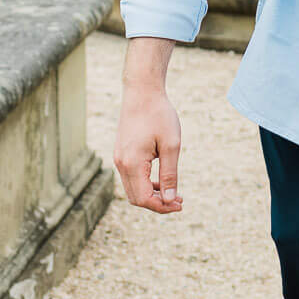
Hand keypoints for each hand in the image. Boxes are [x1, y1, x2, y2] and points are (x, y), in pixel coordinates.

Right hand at [113, 87, 184, 214]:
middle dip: (157, 203)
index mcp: (132, 163)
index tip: (180, 204)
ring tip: (174, 193)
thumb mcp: (171, 145)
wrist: (142, 91)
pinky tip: (162, 181)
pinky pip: (132, 177)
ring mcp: (119, 158)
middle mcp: (121, 164)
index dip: (162, 207)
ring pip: (133, 189)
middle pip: (136, 198)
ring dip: (152, 194)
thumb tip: (169, 200)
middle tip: (179, 200)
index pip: (143, 199)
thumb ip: (170, 174)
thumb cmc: (159, 115)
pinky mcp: (121, 153)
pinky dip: (146, 183)